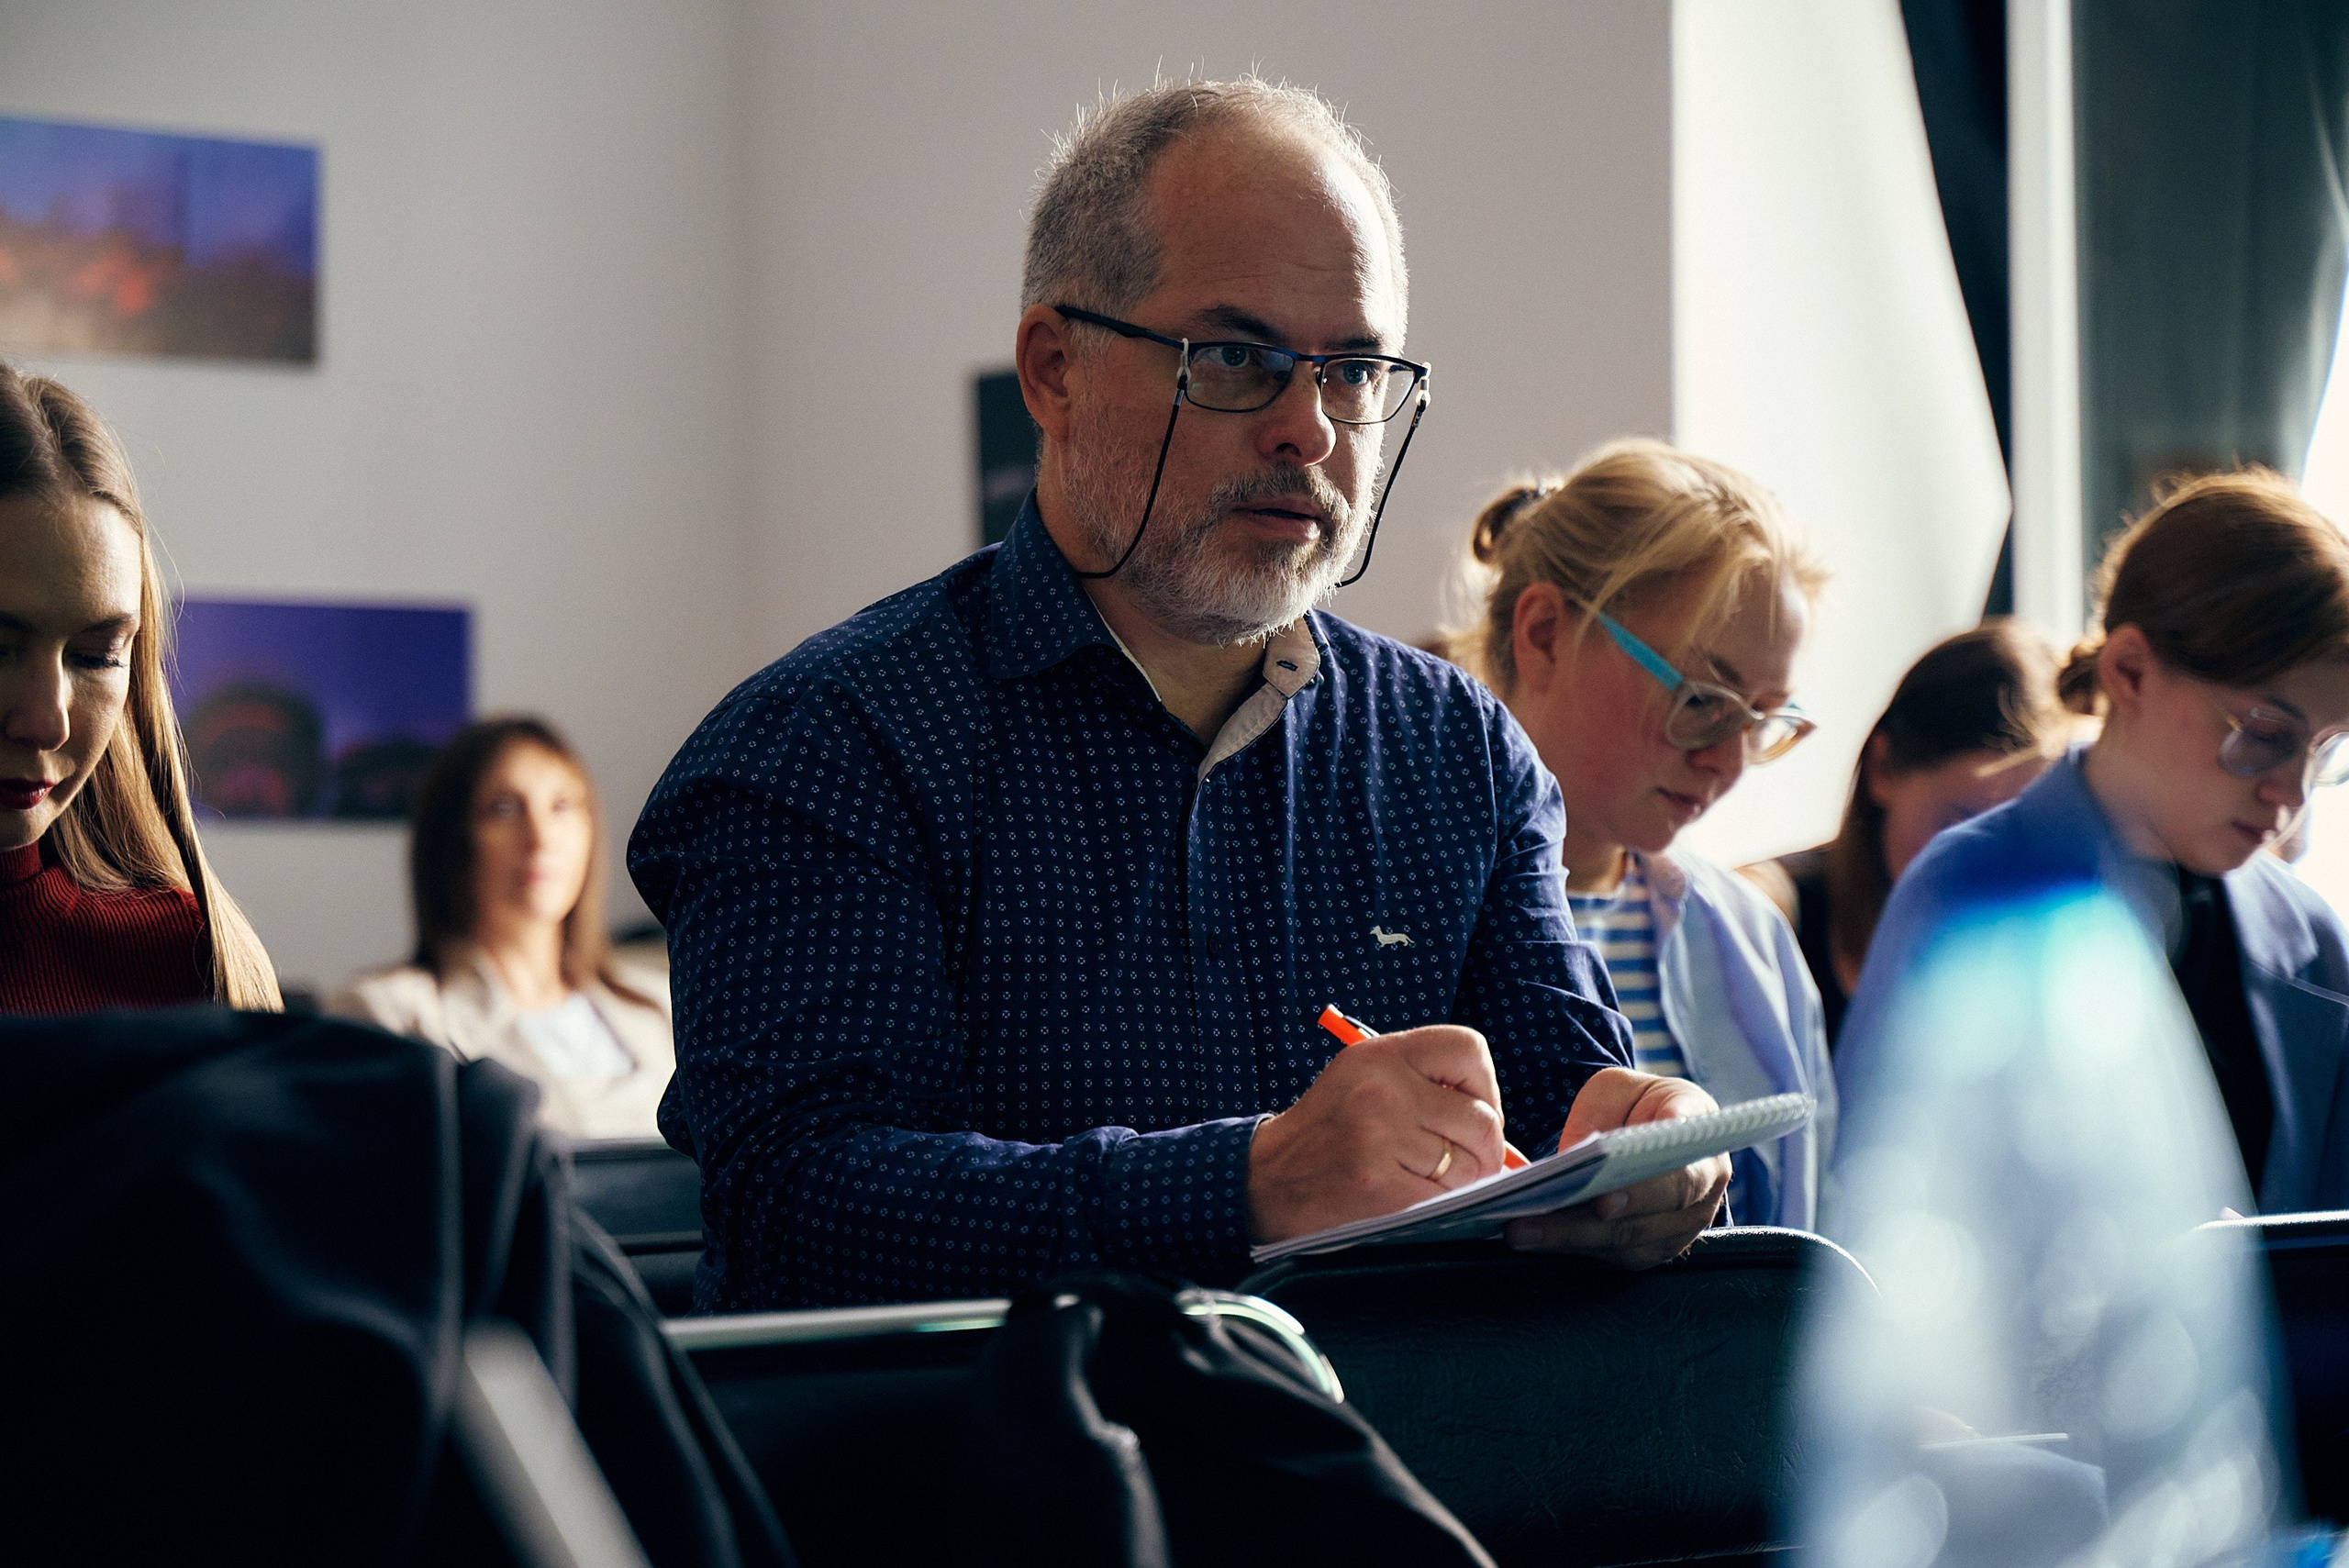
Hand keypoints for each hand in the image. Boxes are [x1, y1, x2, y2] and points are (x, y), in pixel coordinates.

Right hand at [1247, 1025, 1507, 1242]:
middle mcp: (1380, 1088)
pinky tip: (1412, 1198)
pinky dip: (1440, 1205)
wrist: (1267, 1180)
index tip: (1471, 1110)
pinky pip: (1446, 1197)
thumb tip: (1494, 1120)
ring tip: (1428, 1179)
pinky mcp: (1380, 1185)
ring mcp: (1379, 1137)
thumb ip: (1423, 1082)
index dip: (1484, 1086)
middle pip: (1482, 1118)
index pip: (1468, 1050)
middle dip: (1485, 1149)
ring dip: (1463, 1182)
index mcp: (1380, 1055)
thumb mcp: (1365, 1081)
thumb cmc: (1330, 1132)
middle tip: (1464, 1161)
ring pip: (1470, 1163)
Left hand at [1501, 1067, 1728, 1268]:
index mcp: (1702, 1142)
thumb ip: (1601, 1115)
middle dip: (1583, 1225)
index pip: (1682, 1175)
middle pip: (1644, 1221)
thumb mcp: (1619, 1088)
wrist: (1662, 1126)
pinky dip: (1573, 1248)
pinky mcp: (1656, 1248)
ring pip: (1627, 1245)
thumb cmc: (1641, 1103)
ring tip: (1518, 1231)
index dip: (1643, 1193)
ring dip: (1568, 1242)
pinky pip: (1615, 1256)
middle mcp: (1703, 1193)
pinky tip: (1533, 1237)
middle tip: (1529, 1223)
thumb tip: (1573, 1159)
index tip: (1602, 1202)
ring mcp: (1683, 1227)